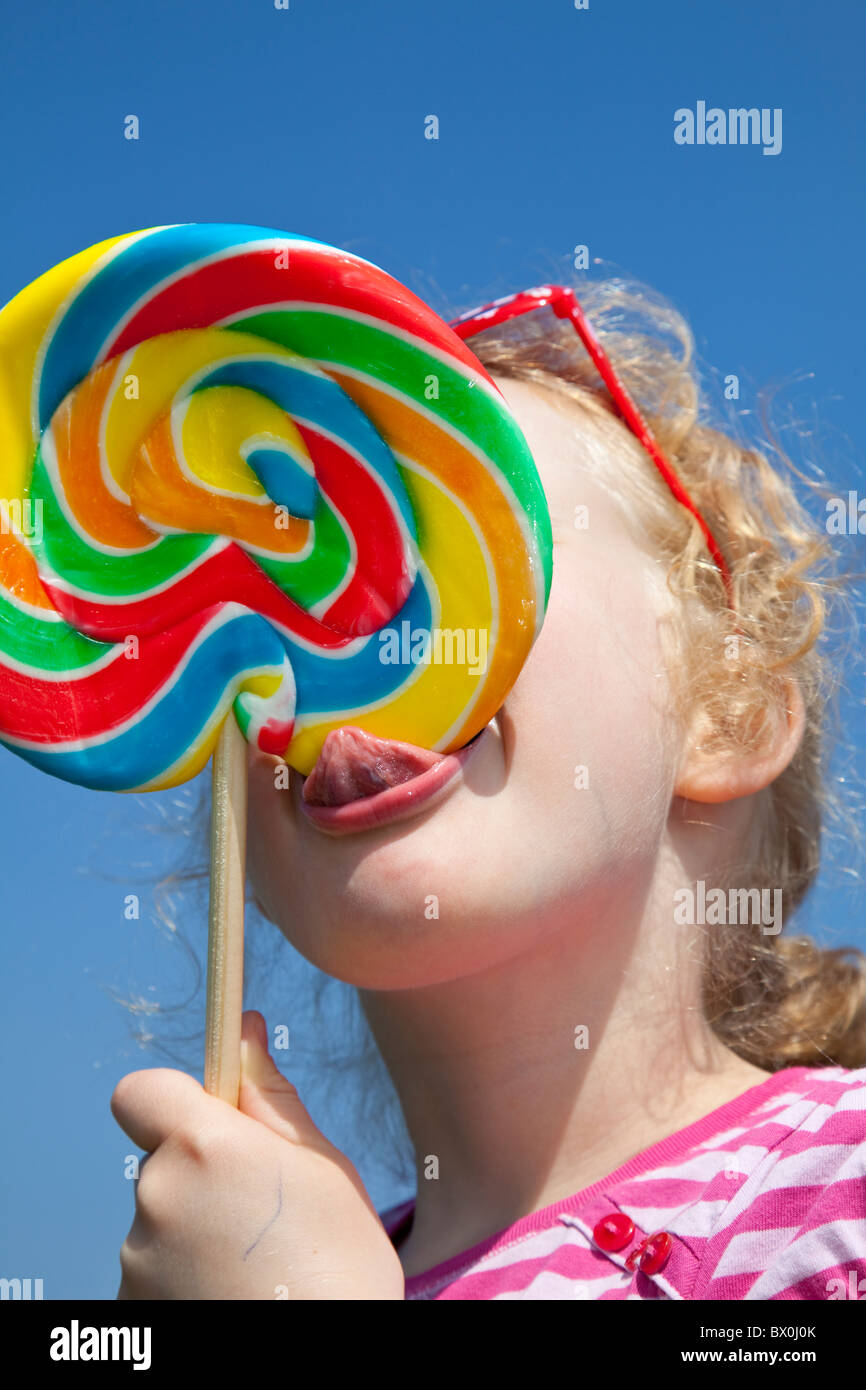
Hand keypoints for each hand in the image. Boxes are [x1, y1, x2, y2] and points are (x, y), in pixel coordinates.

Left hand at [111, 1010, 404, 1299]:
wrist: (324, 1369)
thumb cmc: (339, 1266)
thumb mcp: (322, 1168)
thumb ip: (271, 1096)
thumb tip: (244, 1028)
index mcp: (206, 1146)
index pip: (142, 1090)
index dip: (172, 1099)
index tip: (211, 1120)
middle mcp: (158, 1195)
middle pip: (163, 1159)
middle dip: (202, 1173)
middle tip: (264, 1212)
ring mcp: (138, 1258)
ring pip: (161, 1218)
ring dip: (196, 1229)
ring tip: (257, 1266)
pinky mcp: (131, 1307)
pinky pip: (154, 1270)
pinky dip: (184, 1278)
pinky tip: (235, 1296)